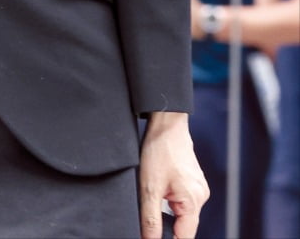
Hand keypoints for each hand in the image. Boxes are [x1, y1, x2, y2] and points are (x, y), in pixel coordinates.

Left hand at [139, 112, 208, 237]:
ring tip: (155, 200)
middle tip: (150, 219)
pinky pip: (184, 201)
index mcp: (193, 200)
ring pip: (183, 214)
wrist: (166, 122)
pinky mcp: (193, 181)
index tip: (154, 237)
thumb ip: (150, 220)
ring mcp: (199, 187)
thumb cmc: (159, 149)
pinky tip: (161, 191)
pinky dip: (172, 202)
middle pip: (185, 227)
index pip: (185, 237)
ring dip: (169, 214)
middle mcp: (201, 196)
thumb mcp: (149, 188)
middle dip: (168, 227)